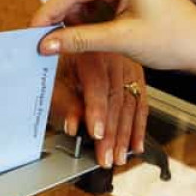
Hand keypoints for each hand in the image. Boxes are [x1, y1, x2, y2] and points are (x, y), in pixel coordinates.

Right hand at [33, 0, 195, 74]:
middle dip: (57, 19)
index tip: (31, 33)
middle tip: (39, 43)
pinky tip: (76, 41)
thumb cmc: (175, 38)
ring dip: (69, 24)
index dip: (49, 12)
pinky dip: (82, 26)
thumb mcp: (121, 40)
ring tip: (58, 46)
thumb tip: (47, 43)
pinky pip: (92, 9)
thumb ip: (80, 40)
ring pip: (80, 3)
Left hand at [52, 52, 147, 166]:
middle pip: (116, 100)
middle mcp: (113, 57)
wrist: (73, 38)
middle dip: (112, 134)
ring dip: (126, 135)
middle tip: (107, 157)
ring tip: (119, 157)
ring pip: (130, 105)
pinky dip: (139, 127)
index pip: (97, 86)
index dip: (97, 112)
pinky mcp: (136, 75)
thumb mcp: (54, 76)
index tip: (97, 134)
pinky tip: (136, 145)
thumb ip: (63, 101)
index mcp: (91, 52)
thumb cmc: (60, 58)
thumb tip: (73, 125)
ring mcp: (128, 65)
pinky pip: (141, 104)